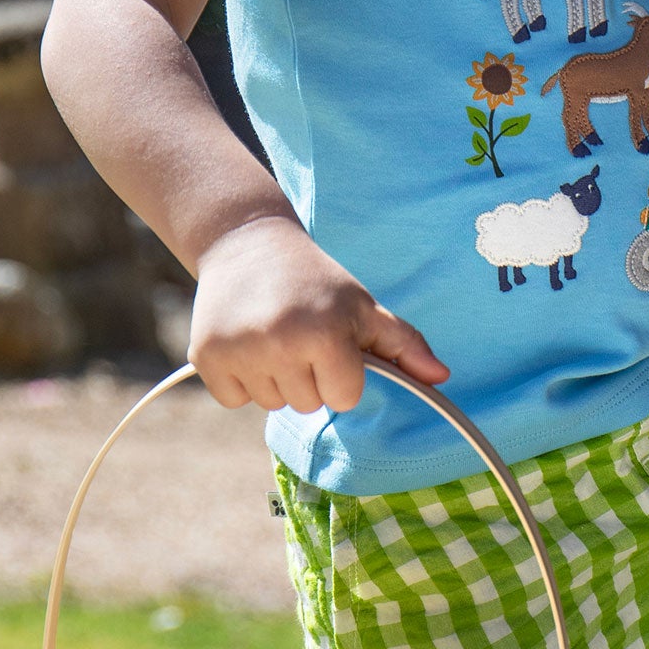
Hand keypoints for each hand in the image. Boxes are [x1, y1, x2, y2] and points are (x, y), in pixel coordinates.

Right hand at [189, 215, 447, 413]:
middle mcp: (280, 344)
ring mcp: (239, 352)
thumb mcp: (362, 306)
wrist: (247, 243)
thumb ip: (404, 345)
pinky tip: (247, 343)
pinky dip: (241, 380)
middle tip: (300, 334)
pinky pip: (235, 400)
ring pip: (272, 404)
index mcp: (325, 333)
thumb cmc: (317, 281)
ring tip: (273, 335)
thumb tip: (442, 379)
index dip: (344, 373)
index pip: (344, 398)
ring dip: (276, 379)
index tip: (333, 343)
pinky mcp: (205, 357)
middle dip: (311, 377)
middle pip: (308, 405)